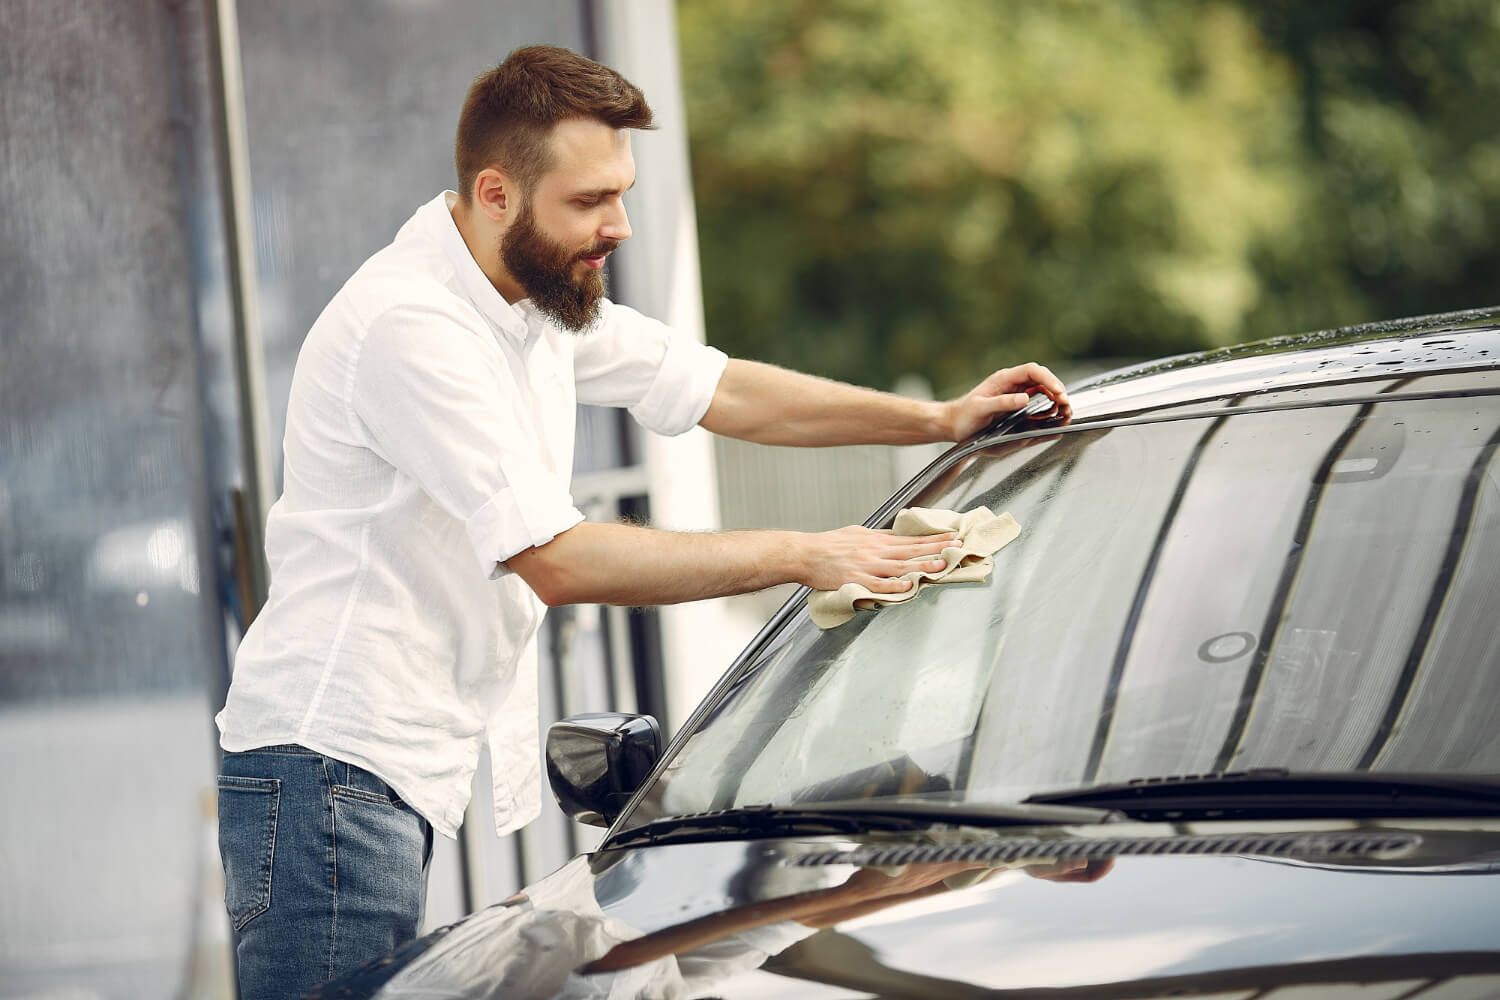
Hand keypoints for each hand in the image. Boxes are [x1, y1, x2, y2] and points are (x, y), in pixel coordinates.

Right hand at [800, 526, 956, 593]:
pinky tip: (908, 585)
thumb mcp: (857, 533)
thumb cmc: (828, 545)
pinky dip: (894, 585)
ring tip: (941, 565)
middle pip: (911, 550)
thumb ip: (878, 537)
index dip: (933, 539)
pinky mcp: (855, 579)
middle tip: (957, 548)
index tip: (952, 538)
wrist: (805, 553)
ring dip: (922, 565)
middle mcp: (874, 551)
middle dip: (936, 549)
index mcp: (876, 540)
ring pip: (899, 566)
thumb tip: (896, 536)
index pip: (911, 539)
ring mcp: (866, 565)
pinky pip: (878, 584)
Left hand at [944, 363, 1069, 441]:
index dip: (1048, 379)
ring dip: (1056, 398)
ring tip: (1065, 411)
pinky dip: (1049, 406)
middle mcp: (1011, 383)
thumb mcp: (980, 409)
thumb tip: (1024, 399)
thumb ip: (1001, 403)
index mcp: (1003, 379)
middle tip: (1065, 405)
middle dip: (1057, 389)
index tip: (1058, 392)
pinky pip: (1038, 401)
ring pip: (1043, 389)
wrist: (954, 424)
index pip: (1032, 371)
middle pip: (1042, 379)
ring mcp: (1015, 393)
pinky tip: (1054, 414)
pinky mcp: (1017, 404)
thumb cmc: (964, 416)